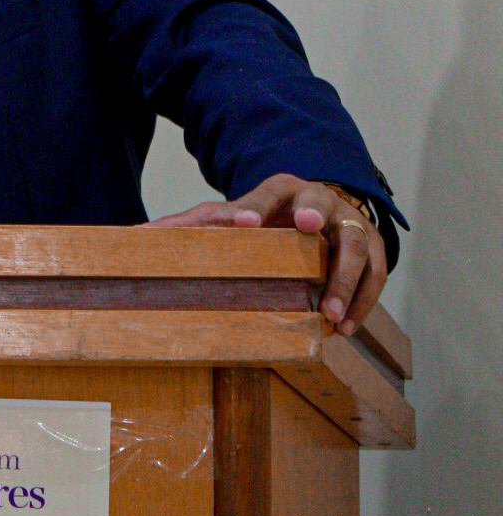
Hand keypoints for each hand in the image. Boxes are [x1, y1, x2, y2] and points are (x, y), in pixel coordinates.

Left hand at [147, 172, 386, 334]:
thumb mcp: (235, 216)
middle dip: (315, 216)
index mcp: (281, 189)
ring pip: (356, 244)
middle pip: (320, 203)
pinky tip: (346, 326)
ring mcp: (349, 222)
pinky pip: (377, 273)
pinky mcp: (373, 247)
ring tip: (329, 315)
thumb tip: (138, 235)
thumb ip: (196, 226)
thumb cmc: (269, 218)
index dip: (253, 207)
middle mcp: (318, 200)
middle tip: (308, 229)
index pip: (267, 193)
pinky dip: (364, 300)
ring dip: (345, 279)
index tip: (242, 223)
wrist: (319, 210)